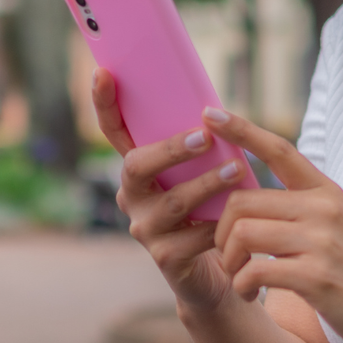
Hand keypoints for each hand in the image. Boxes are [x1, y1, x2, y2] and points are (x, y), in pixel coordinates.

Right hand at [91, 68, 249, 313]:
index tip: (102, 72)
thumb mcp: (201, 171)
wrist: (219, 270)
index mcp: (139, 168)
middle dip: (171, 149)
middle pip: (136, 166)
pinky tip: (239, 218)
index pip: (114, 131)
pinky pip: (194, 236)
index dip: (104, 103)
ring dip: (207, 184)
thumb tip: (215, 109)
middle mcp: (132, 196)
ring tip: (238, 171)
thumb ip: (199, 145)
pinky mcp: (165, 258)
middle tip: (206, 137)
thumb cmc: (211, 208)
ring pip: (173, 202)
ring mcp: (145, 228)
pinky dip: (220, 224)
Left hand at [205, 107, 342, 342]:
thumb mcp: (336, 228)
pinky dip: (241, 286)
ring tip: (239, 277)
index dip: (241, 130)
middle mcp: (323, 209)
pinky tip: (249, 295)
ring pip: (242, 233)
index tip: (209, 113)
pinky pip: (253, 271)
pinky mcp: (316, 277)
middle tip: (227, 255)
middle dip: (221, 231)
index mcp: (326, 192)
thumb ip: (298, 210)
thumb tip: (243, 203)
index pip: (278, 149)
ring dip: (228, 261)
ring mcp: (321, 242)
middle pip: (242, 200)